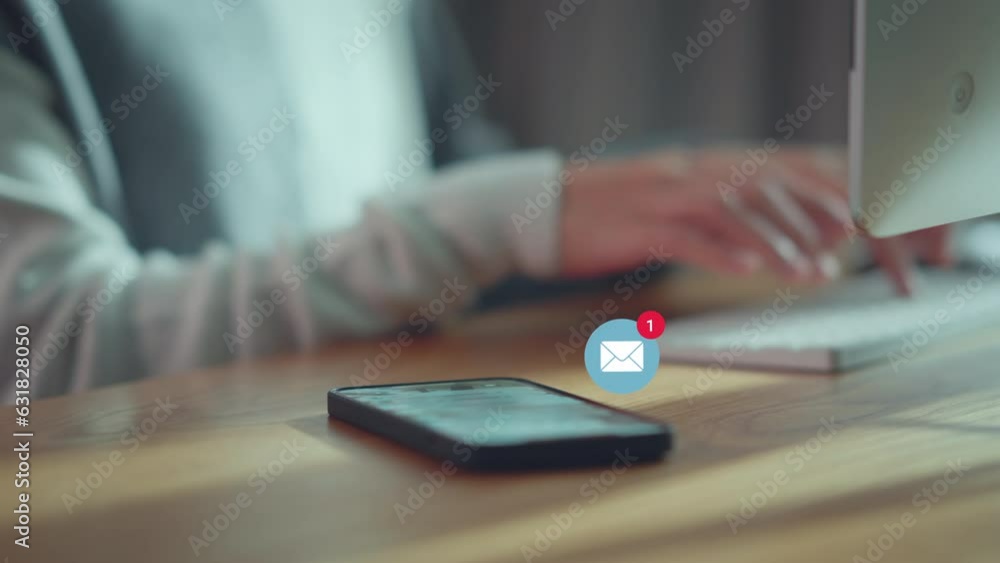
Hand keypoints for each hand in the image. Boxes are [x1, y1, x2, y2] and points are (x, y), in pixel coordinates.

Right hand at [559, 147, 952, 293]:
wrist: (540, 209)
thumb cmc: (605, 212)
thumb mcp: (662, 199)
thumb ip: (706, 205)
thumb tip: (754, 231)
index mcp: (694, 165)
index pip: (768, 167)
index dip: (812, 186)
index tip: (850, 212)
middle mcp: (684, 173)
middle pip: (759, 186)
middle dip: (808, 214)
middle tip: (844, 243)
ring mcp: (659, 198)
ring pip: (730, 212)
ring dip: (776, 242)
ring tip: (810, 271)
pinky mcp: (634, 227)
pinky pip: (684, 238)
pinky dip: (718, 253)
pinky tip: (748, 271)